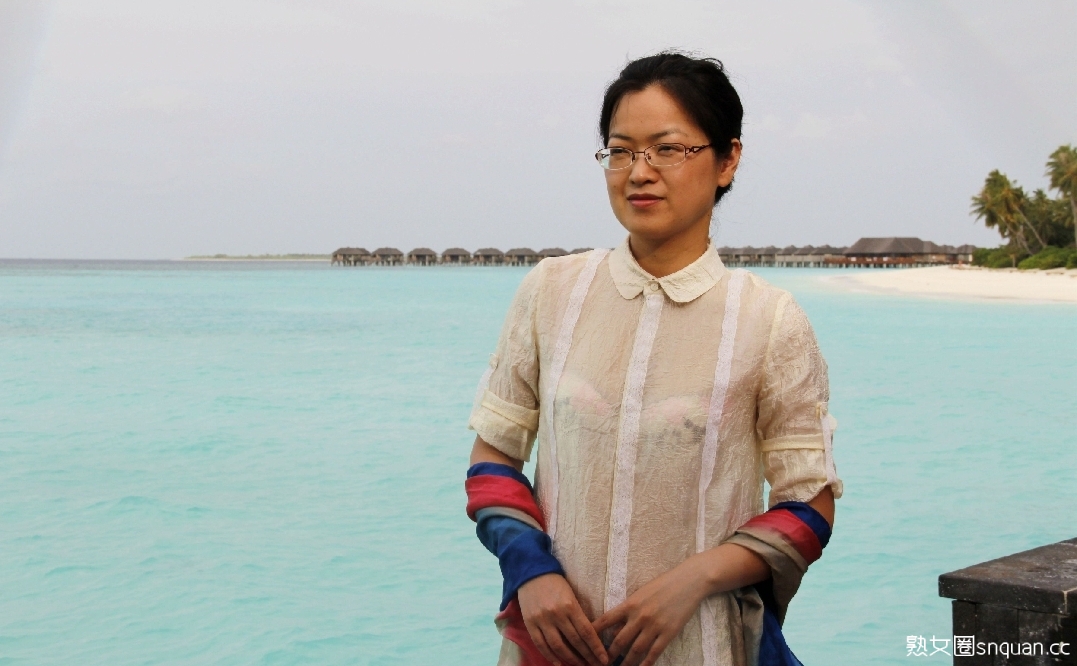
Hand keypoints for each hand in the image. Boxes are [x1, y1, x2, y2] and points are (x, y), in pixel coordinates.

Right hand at [517, 573, 607, 665]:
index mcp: (570, 605)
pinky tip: (558, 663)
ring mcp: (542, 620)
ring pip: (558, 646)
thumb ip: (578, 614)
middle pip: (575, 641)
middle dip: (587, 656)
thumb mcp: (571, 595)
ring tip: (580, 665)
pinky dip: (550, 656)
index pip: (586, 631)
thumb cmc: (556, 583)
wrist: (531, 572)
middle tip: (595, 665)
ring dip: (570, 659)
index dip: (596, 648)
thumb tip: (589, 636)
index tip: (604, 659)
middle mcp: (556, 614)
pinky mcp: (530, 623)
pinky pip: (541, 644)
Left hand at [592, 559, 709, 665]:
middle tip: (601, 663)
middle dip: (609, 654)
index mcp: (630, 603)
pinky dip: (646, 664)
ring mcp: (654, 626)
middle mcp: (640, 616)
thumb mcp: (641, 593)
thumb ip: (628, 609)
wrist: (688, 581)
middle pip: (619, 640)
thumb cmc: (663, 584)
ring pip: (635, 650)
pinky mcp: (668, 633)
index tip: (585, 642)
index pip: (606, 620)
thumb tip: (614, 628)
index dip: (594, 633)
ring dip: (625, 663)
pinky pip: (654, 653)